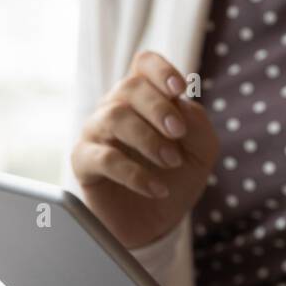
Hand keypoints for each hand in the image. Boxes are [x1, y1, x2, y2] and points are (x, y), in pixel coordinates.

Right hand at [71, 51, 219, 249]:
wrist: (157, 222)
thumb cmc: (176, 178)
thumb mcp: (201, 151)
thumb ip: (197, 124)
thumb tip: (179, 105)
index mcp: (145, 98)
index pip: (144, 64)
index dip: (160, 70)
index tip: (180, 89)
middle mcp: (116, 108)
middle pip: (129, 87)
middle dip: (159, 108)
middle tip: (179, 134)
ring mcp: (96, 133)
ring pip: (114, 117)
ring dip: (148, 139)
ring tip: (171, 162)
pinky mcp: (84, 162)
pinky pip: (104, 158)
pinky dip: (135, 174)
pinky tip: (157, 189)